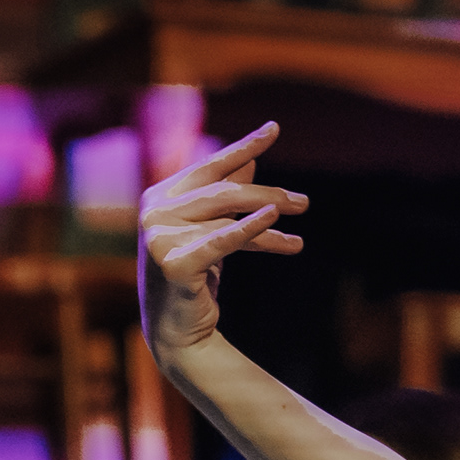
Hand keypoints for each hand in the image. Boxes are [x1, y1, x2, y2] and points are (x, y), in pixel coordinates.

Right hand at [139, 122, 306, 355]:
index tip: (274, 129)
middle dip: (267, 195)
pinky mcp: (174, 263)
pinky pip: (222, 241)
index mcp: (160, 195)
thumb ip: (225, 194)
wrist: (178, 330)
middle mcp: (154, 211)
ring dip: (270, 223)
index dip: (243, 147)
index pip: (210, 166)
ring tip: (300, 228)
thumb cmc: (195, 275)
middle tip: (304, 202)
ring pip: (229, 219)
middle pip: (223, 192)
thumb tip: (252, 160)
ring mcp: (159, 236)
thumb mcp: (211, 229)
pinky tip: (274, 222)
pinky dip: (249, 230)